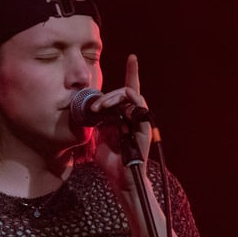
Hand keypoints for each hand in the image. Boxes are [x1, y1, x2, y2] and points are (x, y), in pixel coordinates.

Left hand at [94, 54, 151, 191]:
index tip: (133, 57)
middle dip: (107, 95)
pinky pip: (139, 107)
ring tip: (101, 107)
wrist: (119, 178)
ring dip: (113, 97)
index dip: (133, 73)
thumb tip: (92, 108)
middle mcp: (135, 116)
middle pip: (125, 91)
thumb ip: (98, 120)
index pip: (129, 90)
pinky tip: (113, 110)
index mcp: (125, 116)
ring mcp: (140, 121)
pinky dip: (126, 103)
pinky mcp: (144, 127)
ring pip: (131, 95)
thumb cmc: (110, 160)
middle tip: (95, 106)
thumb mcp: (98, 135)